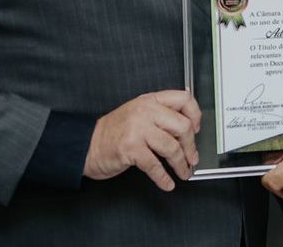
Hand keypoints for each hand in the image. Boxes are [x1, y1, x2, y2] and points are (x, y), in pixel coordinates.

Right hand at [84, 90, 201, 191]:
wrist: (85, 145)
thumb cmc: (112, 132)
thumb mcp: (137, 113)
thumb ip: (160, 114)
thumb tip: (188, 123)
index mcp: (149, 100)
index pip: (183, 99)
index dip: (195, 115)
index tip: (197, 128)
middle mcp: (145, 112)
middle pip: (182, 126)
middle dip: (191, 146)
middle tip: (192, 157)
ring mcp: (137, 129)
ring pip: (172, 147)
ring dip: (181, 164)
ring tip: (183, 172)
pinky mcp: (130, 148)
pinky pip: (155, 166)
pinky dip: (163, 178)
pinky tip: (167, 182)